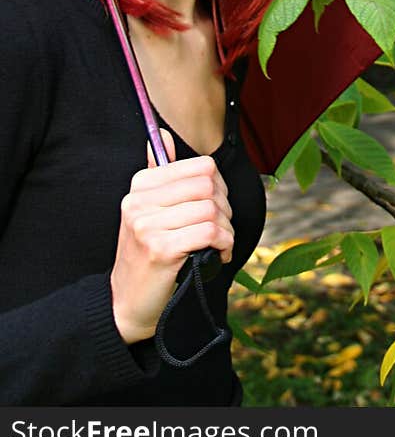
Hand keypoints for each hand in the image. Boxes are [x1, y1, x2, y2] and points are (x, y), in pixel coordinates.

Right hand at [109, 129, 233, 344]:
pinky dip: (223, 245)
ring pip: (212, 210)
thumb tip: (162, 133)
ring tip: (219, 245)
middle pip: (209, 185)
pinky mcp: (160, 249)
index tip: (215, 206)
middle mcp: (139, 201)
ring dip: (226, 231)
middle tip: (220, 228)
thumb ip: (158, 173)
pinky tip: (218, 256)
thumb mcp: (147, 211)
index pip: (201, 166)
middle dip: (225, 208)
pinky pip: (210, 233)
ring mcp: (147, 225)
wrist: (127, 303)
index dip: (219, 186)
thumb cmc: (146, 255)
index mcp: (140, 186)